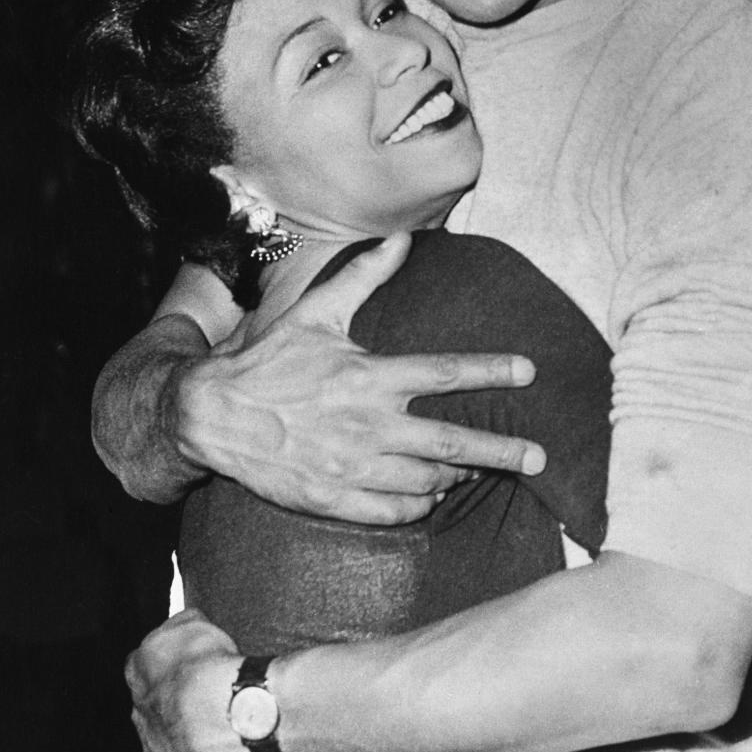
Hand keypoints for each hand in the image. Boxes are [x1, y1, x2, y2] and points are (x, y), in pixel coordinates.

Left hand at [125, 609, 251, 751]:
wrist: (221, 709)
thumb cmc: (206, 662)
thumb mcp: (194, 622)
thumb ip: (183, 623)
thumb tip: (183, 621)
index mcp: (138, 672)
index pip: (141, 664)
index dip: (164, 661)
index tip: (183, 659)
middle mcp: (140, 711)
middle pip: (150, 704)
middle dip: (169, 699)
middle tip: (200, 691)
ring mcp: (157, 746)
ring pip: (162, 740)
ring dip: (179, 733)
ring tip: (208, 724)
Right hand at [175, 233, 544, 521]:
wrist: (212, 415)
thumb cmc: (269, 361)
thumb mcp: (316, 312)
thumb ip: (365, 277)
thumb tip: (402, 239)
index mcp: (369, 377)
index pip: (446, 373)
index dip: (492, 370)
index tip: (530, 371)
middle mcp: (368, 426)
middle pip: (452, 443)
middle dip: (503, 451)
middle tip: (540, 458)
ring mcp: (352, 468)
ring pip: (427, 482)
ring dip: (459, 478)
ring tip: (479, 471)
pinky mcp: (333, 501)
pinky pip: (393, 513)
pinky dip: (420, 507)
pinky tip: (431, 497)